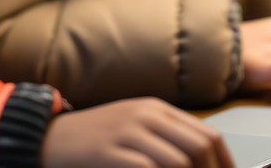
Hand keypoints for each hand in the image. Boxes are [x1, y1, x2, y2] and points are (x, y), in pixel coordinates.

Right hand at [41, 97, 233, 167]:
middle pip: (199, 147)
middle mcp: (144, 116)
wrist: (45, 137)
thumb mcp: (132, 128)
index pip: (207, 135)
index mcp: (154, 109)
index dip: (225, 163)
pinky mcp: (109, 152)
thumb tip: (199, 161)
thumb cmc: (92, 139)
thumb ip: (164, 139)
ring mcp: (126, 133)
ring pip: (179, 161)